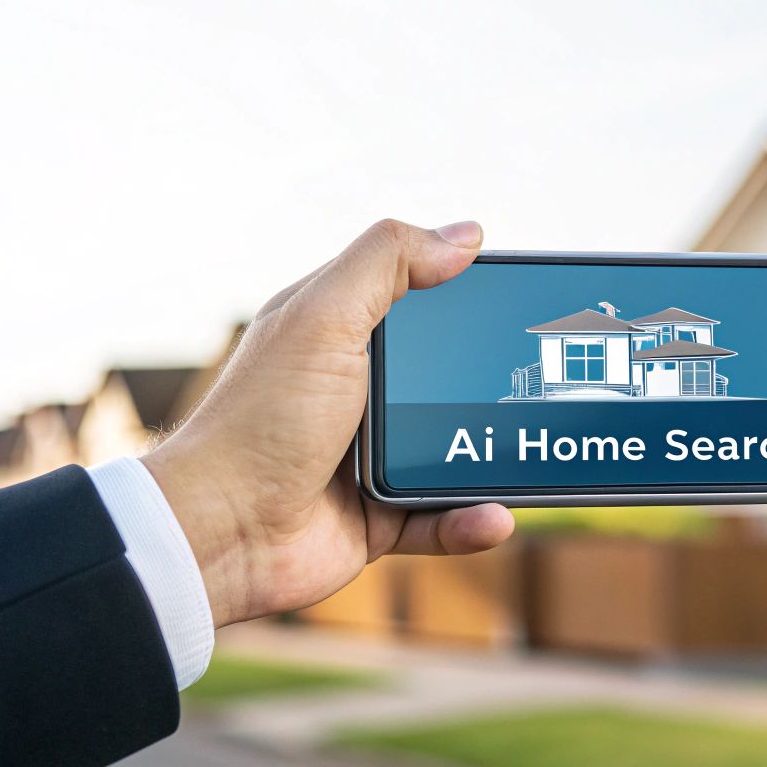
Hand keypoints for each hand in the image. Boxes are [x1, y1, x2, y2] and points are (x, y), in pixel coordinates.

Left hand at [141, 219, 514, 627]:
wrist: (222, 532)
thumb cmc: (262, 418)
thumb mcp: (324, 318)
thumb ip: (389, 263)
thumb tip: (466, 235)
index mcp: (339, 332)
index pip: (416, 299)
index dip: (465, 293)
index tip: (522, 293)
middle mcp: (356, 391)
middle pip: (446, 376)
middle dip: (490, 381)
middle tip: (545, 376)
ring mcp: (370, 457)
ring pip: (454, 450)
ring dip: (491, 459)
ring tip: (529, 458)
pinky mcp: (379, 517)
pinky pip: (441, 518)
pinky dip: (470, 521)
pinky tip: (495, 517)